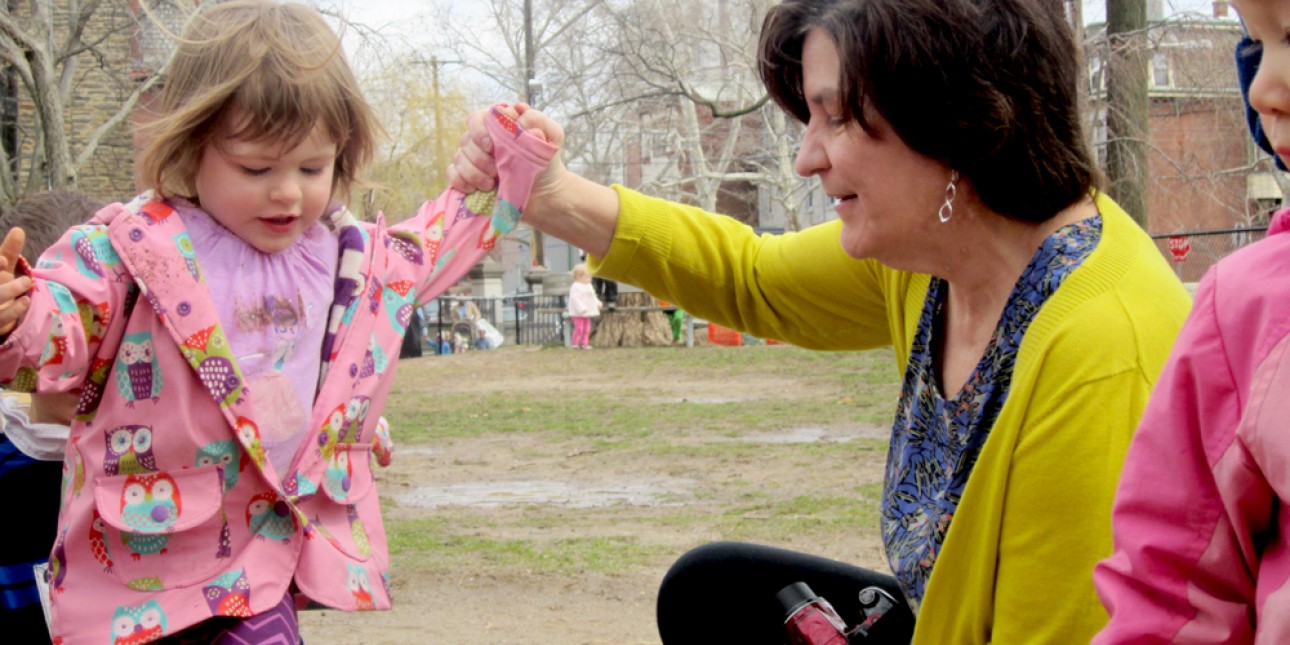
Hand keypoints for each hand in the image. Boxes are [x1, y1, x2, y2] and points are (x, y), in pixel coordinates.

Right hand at [0, 227, 31, 335]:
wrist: (0, 318)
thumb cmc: (0, 289)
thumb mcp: (3, 271)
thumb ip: (9, 253)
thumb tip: (18, 231)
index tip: (2, 260)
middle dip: (1, 280)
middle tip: (19, 272)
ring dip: (9, 291)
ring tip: (26, 282)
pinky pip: (2, 320)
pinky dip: (14, 310)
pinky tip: (26, 300)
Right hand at [447, 103, 568, 222]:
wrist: (546, 192)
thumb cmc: (547, 161)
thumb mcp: (553, 137)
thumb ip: (539, 120)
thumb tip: (519, 110)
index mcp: (498, 126)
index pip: (477, 118)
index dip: (479, 131)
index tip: (491, 146)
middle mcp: (482, 140)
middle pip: (466, 141)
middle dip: (480, 158)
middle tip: (496, 171)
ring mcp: (473, 159)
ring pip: (459, 159)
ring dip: (473, 173)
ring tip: (492, 184)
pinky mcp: (468, 177)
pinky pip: (452, 174)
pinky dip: (460, 181)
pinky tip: (474, 189)